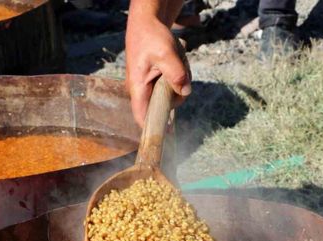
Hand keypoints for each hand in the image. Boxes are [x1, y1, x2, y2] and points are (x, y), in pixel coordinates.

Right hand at [125, 11, 190, 126]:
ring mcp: (148, 87)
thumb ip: (176, 75)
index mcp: (138, 87)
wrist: (146, 23)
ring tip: (177, 63)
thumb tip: (185, 92)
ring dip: (179, 83)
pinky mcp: (155, 82)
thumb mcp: (166, 54)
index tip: (169, 135)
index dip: (154, 129)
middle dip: (176, 95)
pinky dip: (178, 78)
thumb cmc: (151, 37)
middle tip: (181, 74)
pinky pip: (171, 88)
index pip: (142, 117)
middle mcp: (141, 90)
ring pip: (170, 97)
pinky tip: (176, 64)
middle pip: (163, 107)